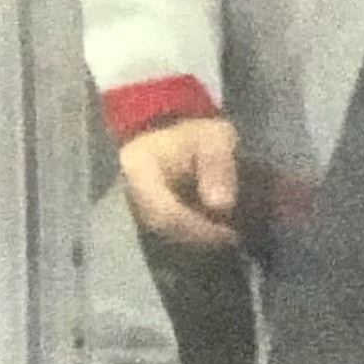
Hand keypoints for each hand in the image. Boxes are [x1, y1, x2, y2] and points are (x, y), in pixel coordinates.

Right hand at [118, 116, 239, 247]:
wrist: (176, 125)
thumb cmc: (195, 131)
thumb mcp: (213, 139)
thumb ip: (217, 167)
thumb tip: (221, 206)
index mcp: (139, 169)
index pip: (164, 211)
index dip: (198, 228)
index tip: (228, 233)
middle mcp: (132, 189)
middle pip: (163, 226)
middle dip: (200, 236)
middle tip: (232, 237)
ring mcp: (137, 200)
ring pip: (165, 231)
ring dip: (197, 238)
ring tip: (227, 234)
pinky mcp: (148, 207)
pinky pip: (169, 228)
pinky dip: (193, 233)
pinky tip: (215, 231)